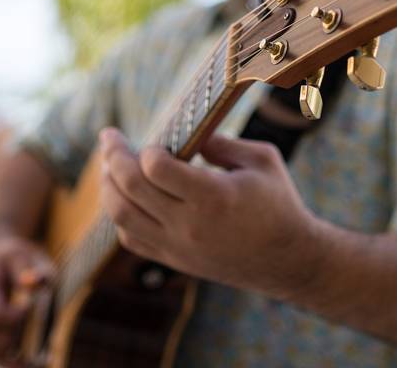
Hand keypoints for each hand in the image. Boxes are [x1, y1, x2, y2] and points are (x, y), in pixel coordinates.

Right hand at [0, 236, 53, 365]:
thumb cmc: (14, 258)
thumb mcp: (27, 256)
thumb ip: (35, 269)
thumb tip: (34, 283)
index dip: (17, 319)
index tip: (35, 311)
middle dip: (11, 341)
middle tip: (36, 337)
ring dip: (2, 356)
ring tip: (32, 356)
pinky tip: (22, 358)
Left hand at [98, 128, 323, 300]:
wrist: (289, 260)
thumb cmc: (279, 203)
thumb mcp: (261, 159)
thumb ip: (222, 143)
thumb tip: (187, 135)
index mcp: (213, 196)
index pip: (156, 168)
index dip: (148, 149)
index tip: (156, 143)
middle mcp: (190, 225)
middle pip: (131, 188)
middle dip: (112, 157)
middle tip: (108, 137)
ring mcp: (179, 247)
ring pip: (122, 216)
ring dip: (108, 187)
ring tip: (107, 165)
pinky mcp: (176, 262)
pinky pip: (132, 238)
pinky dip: (120, 215)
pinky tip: (124, 196)